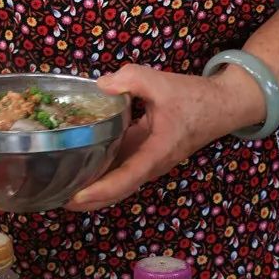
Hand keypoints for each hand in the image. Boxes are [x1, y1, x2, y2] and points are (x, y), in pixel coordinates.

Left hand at [65, 63, 263, 211]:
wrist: (223, 106)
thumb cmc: (195, 97)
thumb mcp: (161, 83)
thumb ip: (130, 79)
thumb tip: (99, 85)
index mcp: (157, 152)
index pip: (126, 179)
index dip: (99, 191)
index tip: (74, 198)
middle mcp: (153, 164)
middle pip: (118, 189)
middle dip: (89, 198)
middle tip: (56, 197)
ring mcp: (151, 162)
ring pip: (120, 182)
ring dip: (94, 188)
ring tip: (62, 186)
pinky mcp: (148, 155)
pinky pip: (123, 168)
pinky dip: (103, 172)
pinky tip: (81, 165)